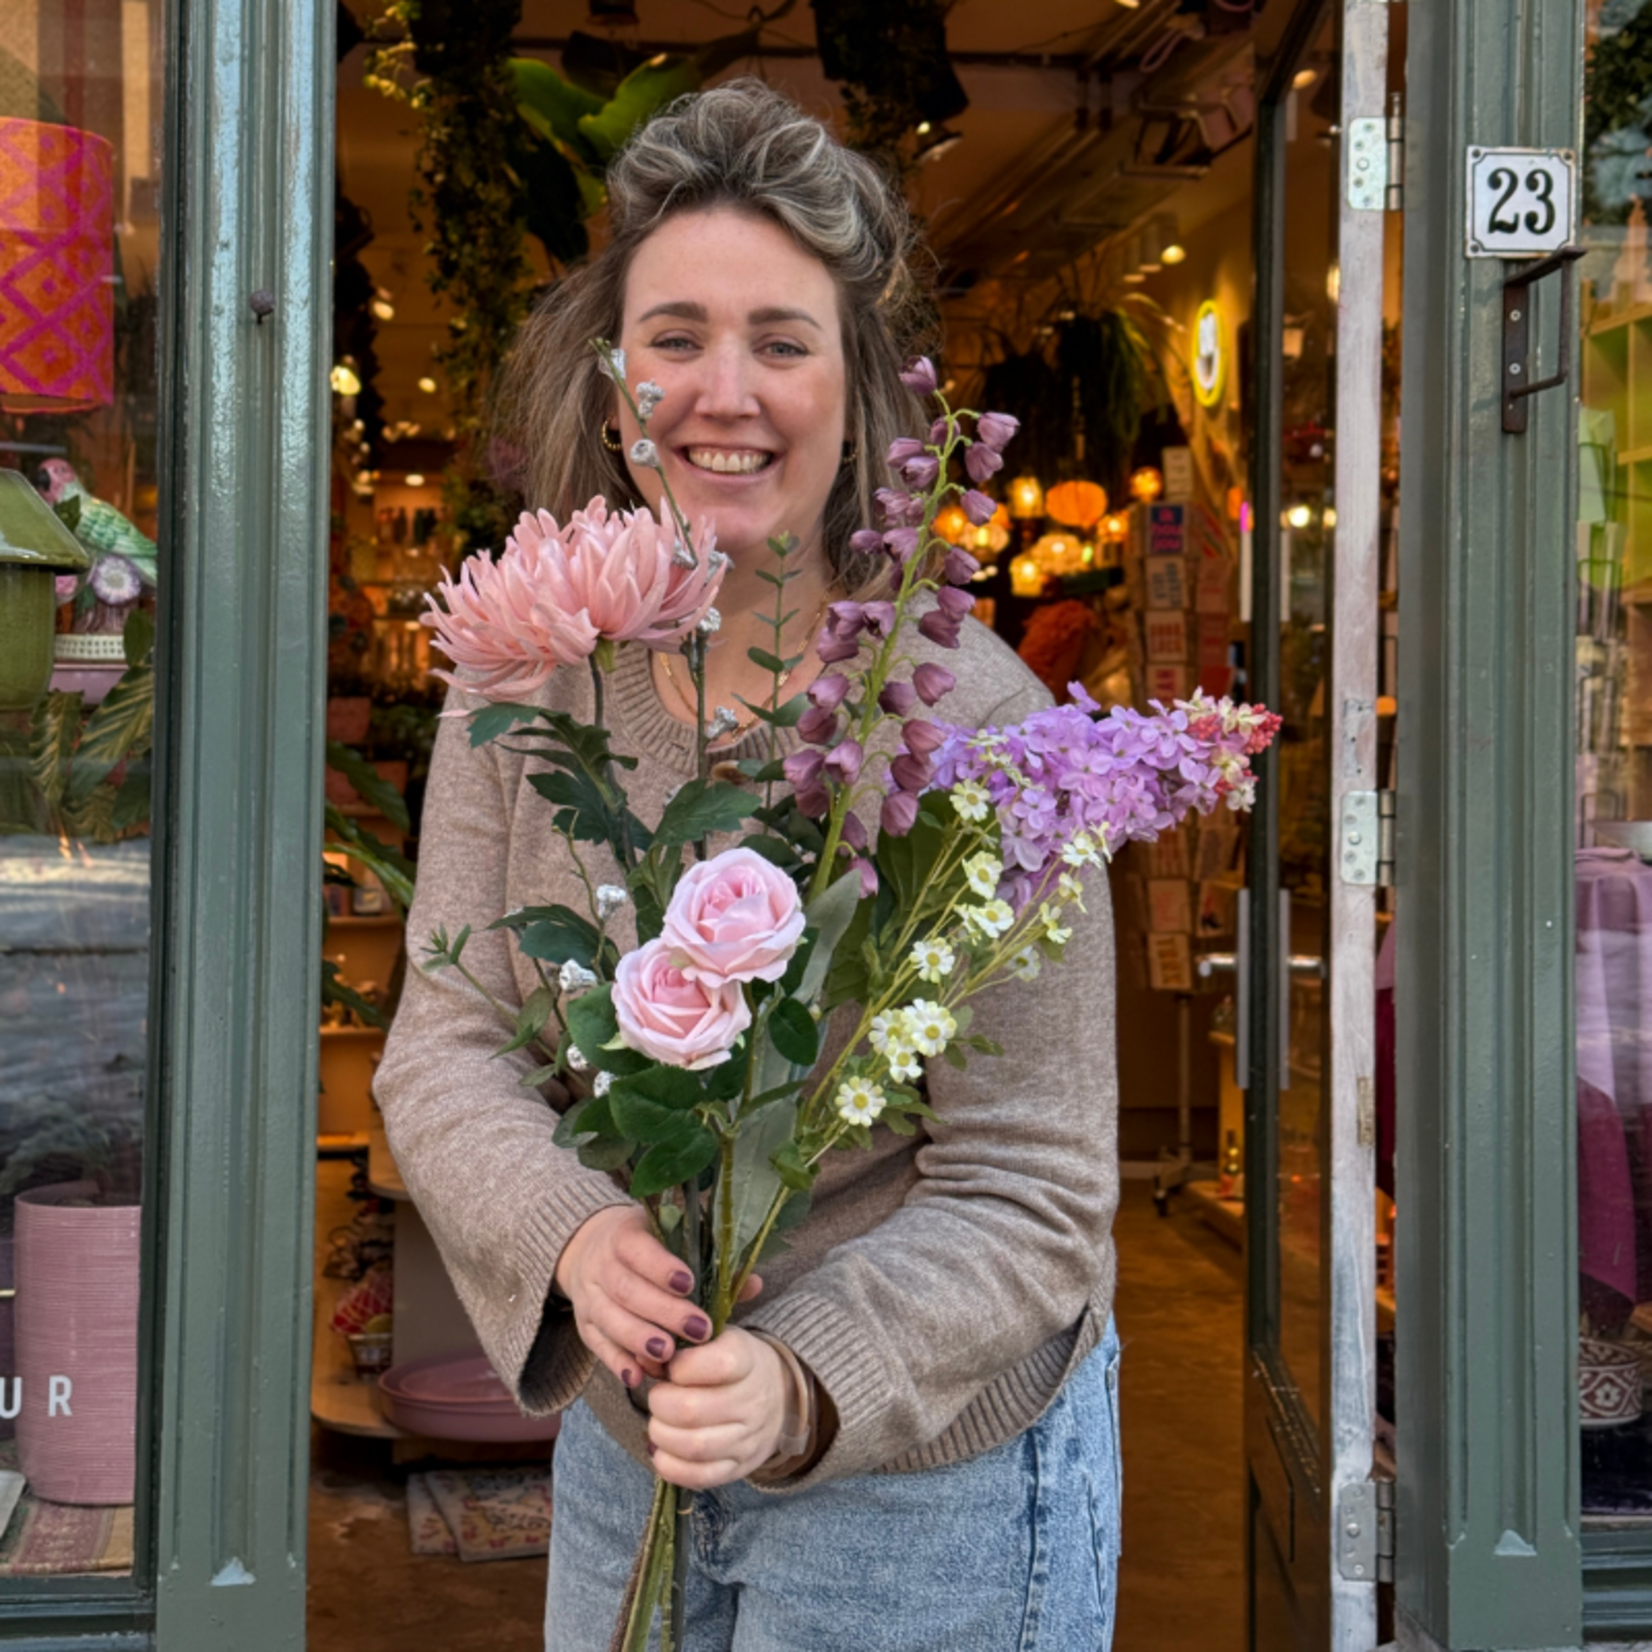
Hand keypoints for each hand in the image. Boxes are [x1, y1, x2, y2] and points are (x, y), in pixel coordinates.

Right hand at [554, 1205, 759, 1387]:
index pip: (637, 1248)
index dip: (661, 1267)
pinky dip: (617, 1363)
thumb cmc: (647, 1247)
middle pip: (626, 1289)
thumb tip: (754, 1284)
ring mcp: (590, 1297)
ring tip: (668, 1354)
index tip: (689, 1284)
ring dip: (638, 1338)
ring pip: (610, 1318)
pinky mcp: (585, 1326)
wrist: (591, 1250)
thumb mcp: (673, 1241)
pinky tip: (637, 1376)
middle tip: (698, 1330)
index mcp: (624, 1234)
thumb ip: (712, 1262)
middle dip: (662, 1311)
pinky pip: (598, 1346)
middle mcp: (601, 1265)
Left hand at [647, 1326, 788, 1488]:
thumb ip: (677, 1346)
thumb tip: (641, 1359)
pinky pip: (700, 1477)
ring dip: (662, 1436)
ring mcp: (747, 1439)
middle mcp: (752, 1401)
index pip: (717, 1364)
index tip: (671, 1368)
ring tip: (659, 1424)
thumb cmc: (734, 1365)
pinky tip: (661, 1451)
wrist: (777, 1396)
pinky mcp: (738, 1468)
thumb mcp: (714, 1341)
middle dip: (660, 1404)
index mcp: (747, 1360)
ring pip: (694, 1447)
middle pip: (692, 1410)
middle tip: (657, 1398)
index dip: (681, 1366)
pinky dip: (670, 1467)